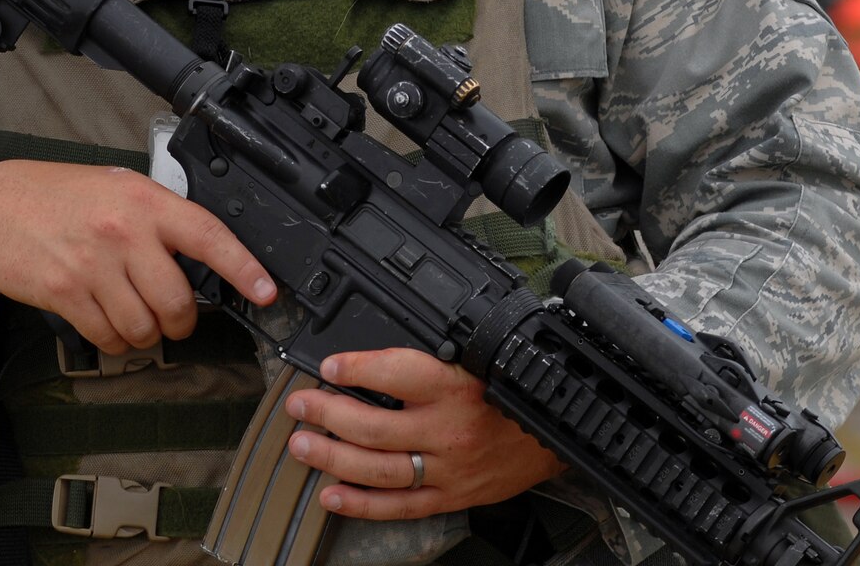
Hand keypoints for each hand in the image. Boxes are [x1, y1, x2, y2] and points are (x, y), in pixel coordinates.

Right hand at [0, 160, 275, 349]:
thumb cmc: (65, 197)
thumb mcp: (122, 188)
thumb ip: (162, 218)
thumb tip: (204, 255)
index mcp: (148, 202)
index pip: (209, 235)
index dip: (243, 267)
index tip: (266, 291)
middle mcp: (124, 232)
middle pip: (176, 300)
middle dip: (182, 321)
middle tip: (177, 319)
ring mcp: (92, 265)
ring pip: (143, 326)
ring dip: (147, 335)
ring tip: (137, 319)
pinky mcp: (64, 293)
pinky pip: (107, 337)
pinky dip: (115, 342)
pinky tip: (109, 324)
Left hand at [285, 348, 565, 518]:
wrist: (559, 432)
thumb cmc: (515, 389)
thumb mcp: (483, 357)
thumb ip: (435, 357)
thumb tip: (381, 352)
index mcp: (458, 385)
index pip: (397, 372)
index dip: (356, 367)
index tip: (328, 365)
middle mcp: (450, 429)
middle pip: (374, 427)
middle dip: (327, 415)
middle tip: (299, 406)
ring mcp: (448, 468)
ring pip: (378, 469)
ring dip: (332, 457)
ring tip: (302, 445)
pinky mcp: (451, 496)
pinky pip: (399, 506)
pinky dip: (361, 504)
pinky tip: (331, 495)